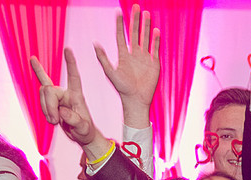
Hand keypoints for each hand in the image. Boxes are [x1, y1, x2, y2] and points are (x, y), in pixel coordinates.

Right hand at [32, 49, 109, 154]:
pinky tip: (51, 118)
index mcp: (77, 95)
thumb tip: (62, 111)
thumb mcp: (83, 129)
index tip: (68, 49)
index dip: (70, 63)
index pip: (73, 76)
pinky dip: (43, 108)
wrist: (81, 136)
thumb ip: (74, 120)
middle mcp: (66, 93)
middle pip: (49, 89)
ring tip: (55, 121)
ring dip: (46, 109)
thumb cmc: (86, 132)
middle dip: (48, 106)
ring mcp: (58, 97)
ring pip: (42, 93)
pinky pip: (41, 98)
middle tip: (55, 121)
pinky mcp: (51, 102)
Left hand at [95, 4, 160, 128]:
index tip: (119, 11)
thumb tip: (95, 43)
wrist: (136, 100)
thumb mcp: (110, 72)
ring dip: (146, 26)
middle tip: (137, 7)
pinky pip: (154, 49)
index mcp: (123, 55)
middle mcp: (134, 54)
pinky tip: (155, 31)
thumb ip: (103, 58)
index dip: (120, 24)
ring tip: (147, 14)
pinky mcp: (153, 64)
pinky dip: (155, 40)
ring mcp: (144, 58)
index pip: (121, 35)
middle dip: (135, 20)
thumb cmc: (122, 88)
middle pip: (135, 33)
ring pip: (145, 38)